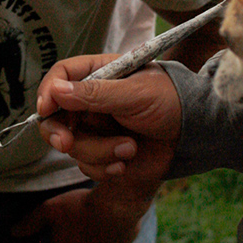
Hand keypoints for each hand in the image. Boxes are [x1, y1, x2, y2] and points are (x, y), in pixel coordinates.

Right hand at [36, 55, 181, 180]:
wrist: (195, 132)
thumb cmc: (170, 100)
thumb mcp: (135, 93)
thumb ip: (96, 93)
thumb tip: (57, 90)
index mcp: (98, 74)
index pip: (61, 77)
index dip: (49, 92)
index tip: (46, 109)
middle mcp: (91, 102)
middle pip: (56, 117)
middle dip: (60, 133)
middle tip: (67, 143)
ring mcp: (96, 129)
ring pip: (73, 146)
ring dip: (99, 151)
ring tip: (130, 148)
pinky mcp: (104, 153)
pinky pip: (87, 165)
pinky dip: (105, 167)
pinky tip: (125, 163)